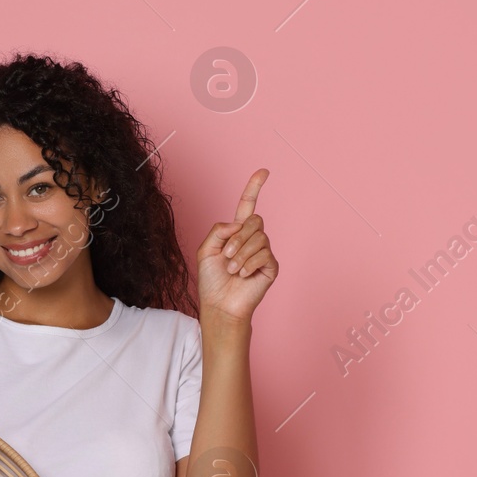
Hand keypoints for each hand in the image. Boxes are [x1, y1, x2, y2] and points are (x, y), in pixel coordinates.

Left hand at [197, 168, 277, 325]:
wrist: (219, 305)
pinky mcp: (271, 266)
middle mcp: (253, 239)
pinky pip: (264, 254)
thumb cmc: (211, 280)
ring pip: (259, 238)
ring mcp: (264, 252)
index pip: (248, 205)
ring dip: (241, 255)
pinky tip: (243, 275)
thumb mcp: (206, 249)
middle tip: (227, 256)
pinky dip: (249, 264)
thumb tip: (239, 223)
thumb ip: (219, 230)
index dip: (254, 187)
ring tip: (233, 270)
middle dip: (238, 238)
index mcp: (236, 232)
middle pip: (254, 221)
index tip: (263, 171)